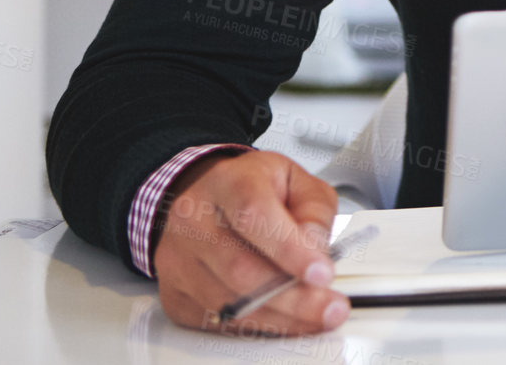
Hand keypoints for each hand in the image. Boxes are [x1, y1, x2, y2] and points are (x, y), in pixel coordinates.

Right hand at [153, 149, 348, 335]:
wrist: (196, 195)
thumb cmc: (249, 188)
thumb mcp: (294, 180)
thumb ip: (314, 210)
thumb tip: (317, 251)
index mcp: (229, 183)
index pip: (255, 216)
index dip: (290, 249)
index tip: (322, 273)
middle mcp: (194, 221)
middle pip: (241, 269)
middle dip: (293, 297)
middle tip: (330, 308)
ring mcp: (179, 261)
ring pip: (229, 303)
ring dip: (280, 317)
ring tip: (317, 316)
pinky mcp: (175, 294)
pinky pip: (217, 321)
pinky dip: (258, 325)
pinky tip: (286, 319)